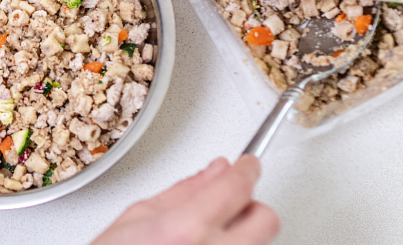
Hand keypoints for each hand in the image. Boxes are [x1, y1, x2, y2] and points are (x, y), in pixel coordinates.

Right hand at [91, 156, 280, 244]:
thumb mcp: (137, 217)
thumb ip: (184, 190)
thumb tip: (215, 170)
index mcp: (185, 230)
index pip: (237, 187)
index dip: (247, 169)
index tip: (248, 165)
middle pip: (265, 220)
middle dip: (251, 207)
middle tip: (231, 204)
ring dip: (240, 236)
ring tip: (207, 237)